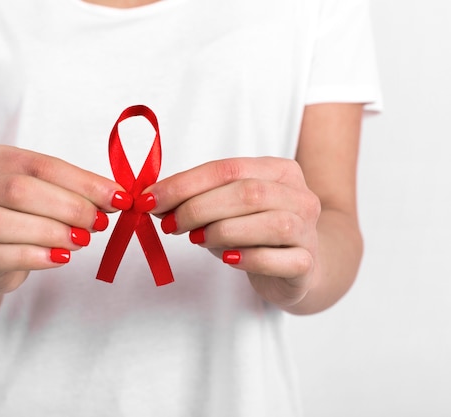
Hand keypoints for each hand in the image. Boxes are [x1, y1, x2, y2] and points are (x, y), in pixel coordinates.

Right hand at [0, 144, 127, 293]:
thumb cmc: (24, 215)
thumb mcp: (48, 192)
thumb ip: (78, 191)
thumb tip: (118, 197)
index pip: (42, 166)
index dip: (84, 183)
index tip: (118, 198)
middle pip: (19, 190)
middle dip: (68, 207)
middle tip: (99, 222)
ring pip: (0, 222)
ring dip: (51, 232)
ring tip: (81, 240)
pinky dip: (35, 257)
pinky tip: (61, 258)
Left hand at [141, 157, 320, 307]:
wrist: (298, 267)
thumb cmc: (255, 232)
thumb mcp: (226, 208)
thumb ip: (196, 199)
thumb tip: (153, 200)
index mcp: (279, 171)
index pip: (228, 169)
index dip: (185, 184)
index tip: (151, 199)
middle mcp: (299, 196)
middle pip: (248, 193)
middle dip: (199, 208)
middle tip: (170, 224)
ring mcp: (308, 231)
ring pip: (271, 224)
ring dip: (223, 231)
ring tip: (197, 240)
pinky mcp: (307, 264)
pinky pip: (284, 260)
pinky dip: (251, 259)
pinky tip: (228, 259)